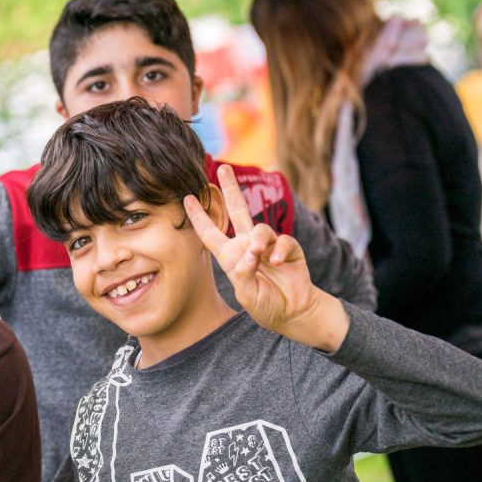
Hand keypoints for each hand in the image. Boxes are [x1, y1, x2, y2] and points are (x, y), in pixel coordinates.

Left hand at [183, 164, 348, 350]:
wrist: (294, 313)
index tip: (187, 198)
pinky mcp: (289, 249)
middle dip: (231, 189)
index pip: (211, 233)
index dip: (199, 217)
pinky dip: (279, 251)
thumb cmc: (266, 305)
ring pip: (261, 229)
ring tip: (259, 254)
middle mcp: (248, 246)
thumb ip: (244, 275)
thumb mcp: (247, 295)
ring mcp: (269, 245)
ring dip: (259, 240)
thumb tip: (250, 254)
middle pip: (238, 210)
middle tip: (223, 169)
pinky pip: (283, 241)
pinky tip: (277, 263)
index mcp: (231, 256)